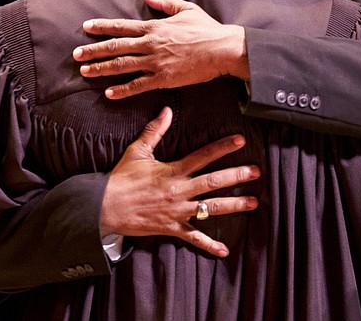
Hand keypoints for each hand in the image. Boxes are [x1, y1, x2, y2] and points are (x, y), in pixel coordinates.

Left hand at [72, 0, 248, 98]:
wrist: (222, 50)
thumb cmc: (206, 29)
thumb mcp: (186, 9)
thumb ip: (164, 2)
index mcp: (154, 27)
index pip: (121, 26)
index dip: (101, 26)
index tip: (85, 27)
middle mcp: (150, 44)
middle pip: (115, 47)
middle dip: (93, 50)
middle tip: (76, 54)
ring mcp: (155, 62)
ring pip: (122, 66)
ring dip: (101, 69)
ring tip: (84, 71)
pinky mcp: (163, 78)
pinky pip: (138, 85)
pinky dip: (122, 90)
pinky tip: (109, 93)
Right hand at [100, 107, 259, 257]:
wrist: (104, 207)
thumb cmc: (120, 178)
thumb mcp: (137, 151)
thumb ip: (154, 131)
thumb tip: (166, 110)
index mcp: (173, 170)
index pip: (203, 156)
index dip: (223, 147)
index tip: (241, 141)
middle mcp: (179, 190)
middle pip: (214, 181)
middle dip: (236, 176)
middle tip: (256, 171)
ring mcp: (177, 211)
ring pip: (210, 208)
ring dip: (233, 205)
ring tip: (253, 202)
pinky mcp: (171, 227)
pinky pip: (193, 238)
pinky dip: (209, 245)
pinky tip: (224, 250)